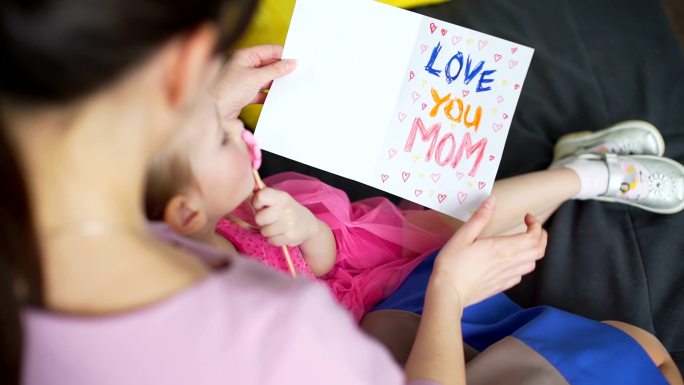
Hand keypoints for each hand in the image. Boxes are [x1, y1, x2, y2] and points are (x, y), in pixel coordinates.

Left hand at [211, 45, 295, 118]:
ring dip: (276, 84)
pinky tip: (277, 99)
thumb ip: (275, 70)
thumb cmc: (228, 90)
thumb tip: (291, 63)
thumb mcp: (255, 77)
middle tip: (297, 74)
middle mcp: (244, 66)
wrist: (214, 111)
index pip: (269, 51)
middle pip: (268, 65)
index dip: (283, 54)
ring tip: (290, 86)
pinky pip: (260, 93)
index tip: (297, 60)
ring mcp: (244, 81)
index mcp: (245, 56)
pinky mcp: (244, 95)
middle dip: (281, 70)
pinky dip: (268, 95)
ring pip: (265, 80)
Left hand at [252, 187, 319, 246]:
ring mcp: (289, 223)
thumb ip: (264, 194)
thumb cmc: (287, 210)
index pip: (260, 196)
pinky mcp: (290, 237)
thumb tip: (251, 187)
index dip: (256, 203)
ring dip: (267, 231)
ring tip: (276, 227)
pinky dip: (274, 239)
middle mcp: (285, 209)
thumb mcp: (279, 198)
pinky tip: (281, 234)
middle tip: (269, 220)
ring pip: (264, 231)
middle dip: (261, 221)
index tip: (261, 206)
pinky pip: (271, 241)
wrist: (307, 224)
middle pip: (259, 218)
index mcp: (281, 197)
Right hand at [432, 197, 546, 306]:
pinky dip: (522, 265)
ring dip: (533, 251)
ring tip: (523, 242)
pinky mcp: (501, 286)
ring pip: (532, 264)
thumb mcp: (463, 236)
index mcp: (502, 248)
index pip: (534, 237)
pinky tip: (512, 261)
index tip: (527, 217)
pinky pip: (520, 276)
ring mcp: (506, 276)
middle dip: (541, 236)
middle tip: (531, 228)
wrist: (448, 292)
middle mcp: (509, 263)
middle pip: (539, 250)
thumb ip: (480, 218)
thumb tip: (492, 201)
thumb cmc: (452, 264)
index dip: (536, 225)